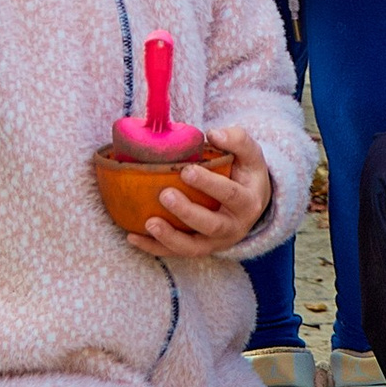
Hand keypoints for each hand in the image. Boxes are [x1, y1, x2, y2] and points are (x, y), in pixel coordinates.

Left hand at [124, 134, 271, 261]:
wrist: (252, 202)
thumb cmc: (246, 172)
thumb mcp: (250, 154)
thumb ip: (236, 140)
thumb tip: (213, 134)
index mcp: (248, 202)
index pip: (230, 195)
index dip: (209, 184)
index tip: (187, 170)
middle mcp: (234, 227)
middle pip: (211, 225)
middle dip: (187, 212)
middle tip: (165, 194)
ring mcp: (216, 242)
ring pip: (193, 247)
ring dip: (169, 237)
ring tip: (149, 222)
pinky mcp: (200, 248)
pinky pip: (175, 252)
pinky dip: (154, 248)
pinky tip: (133, 237)